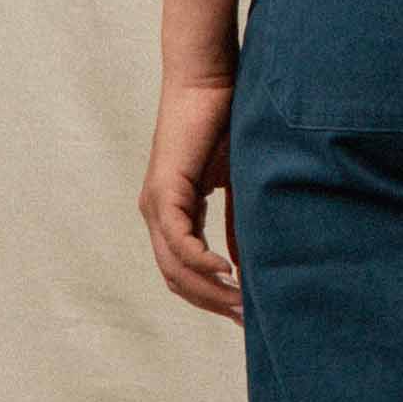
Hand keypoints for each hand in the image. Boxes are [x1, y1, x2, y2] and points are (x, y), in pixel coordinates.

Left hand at [138, 71, 243, 324]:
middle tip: (247, 321)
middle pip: (177, 279)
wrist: (210, 80)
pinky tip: (228, 272)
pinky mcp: (164, 191)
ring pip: (175, 266)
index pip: (183, 272)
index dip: (211, 298)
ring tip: (241, 303)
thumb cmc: (226, 121)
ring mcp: (156, 204)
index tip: (244, 315)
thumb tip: (245, 267)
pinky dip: (202, 261)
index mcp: (172, 213)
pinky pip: (179, 241)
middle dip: (212, 303)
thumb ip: (238, 224)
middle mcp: (156, 214)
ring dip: (208, 289)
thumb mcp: (237, 184)